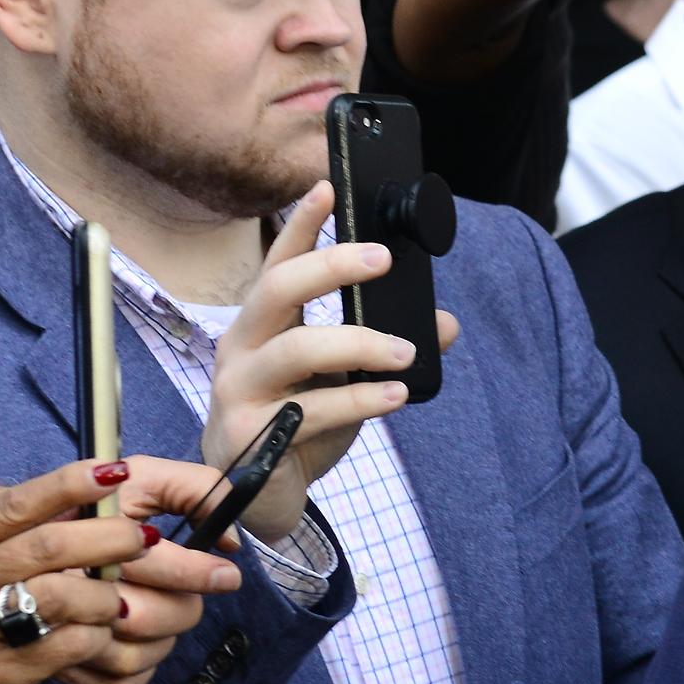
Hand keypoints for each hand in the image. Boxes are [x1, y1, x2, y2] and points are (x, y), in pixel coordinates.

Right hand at [0, 457, 235, 683]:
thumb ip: (18, 545)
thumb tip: (95, 502)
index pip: (16, 503)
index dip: (71, 484)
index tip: (117, 472)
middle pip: (51, 545)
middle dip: (110, 538)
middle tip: (145, 540)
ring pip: (66, 593)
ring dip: (106, 597)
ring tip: (117, 604)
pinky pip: (71, 643)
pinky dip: (97, 638)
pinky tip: (98, 639)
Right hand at [204, 184, 448, 542]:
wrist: (259, 496)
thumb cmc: (298, 424)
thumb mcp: (346, 379)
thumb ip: (386, 346)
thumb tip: (444, 324)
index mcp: (262, 326)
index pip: (278, 264)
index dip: (301, 225)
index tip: (327, 187)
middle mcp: (241, 348)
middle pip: (278, 290)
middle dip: (330, 266)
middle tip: (381, 259)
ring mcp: (239, 390)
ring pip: (297, 349)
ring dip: (360, 343)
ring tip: (406, 351)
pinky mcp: (250, 433)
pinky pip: (312, 409)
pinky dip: (361, 399)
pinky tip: (395, 396)